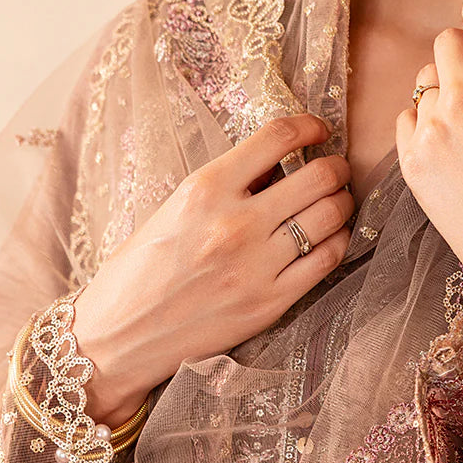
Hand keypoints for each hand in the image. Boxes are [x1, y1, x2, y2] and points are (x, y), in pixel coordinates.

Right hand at [71, 114, 353, 424]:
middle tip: (335, 171)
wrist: (120, 335)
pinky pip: (327, 260)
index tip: (318, 131)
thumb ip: (226, 186)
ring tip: (335, 204)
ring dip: (341, 203)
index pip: (277, 137)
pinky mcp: (270, 303)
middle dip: (336, 168)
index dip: (309, 127)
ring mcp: (256, 266)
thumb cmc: (141, 270)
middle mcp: (234, 224)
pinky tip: (329, 239)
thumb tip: (279, 165)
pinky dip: (337, 242)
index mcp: (204, 189)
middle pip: (319, 176)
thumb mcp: (173, 209)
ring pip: (330, 217)